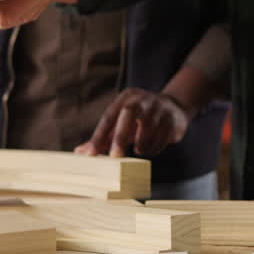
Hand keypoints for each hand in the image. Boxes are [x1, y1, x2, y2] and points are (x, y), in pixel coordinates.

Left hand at [75, 88, 190, 157]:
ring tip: (140, 149)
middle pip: (128, 113)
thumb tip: (79, 152)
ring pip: (148, 128)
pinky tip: (151, 147)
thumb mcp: (121, 123)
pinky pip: (162, 138)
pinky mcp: (174, 118)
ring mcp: (160, 107)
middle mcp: (143, 98)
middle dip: (120, 136)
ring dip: (141, 145)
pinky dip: (154, 148)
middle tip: (115, 157)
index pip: (109, 116)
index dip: (99, 135)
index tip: (91, 154)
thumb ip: (102, 137)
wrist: (173, 108)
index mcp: (126, 97)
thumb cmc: (139, 119)